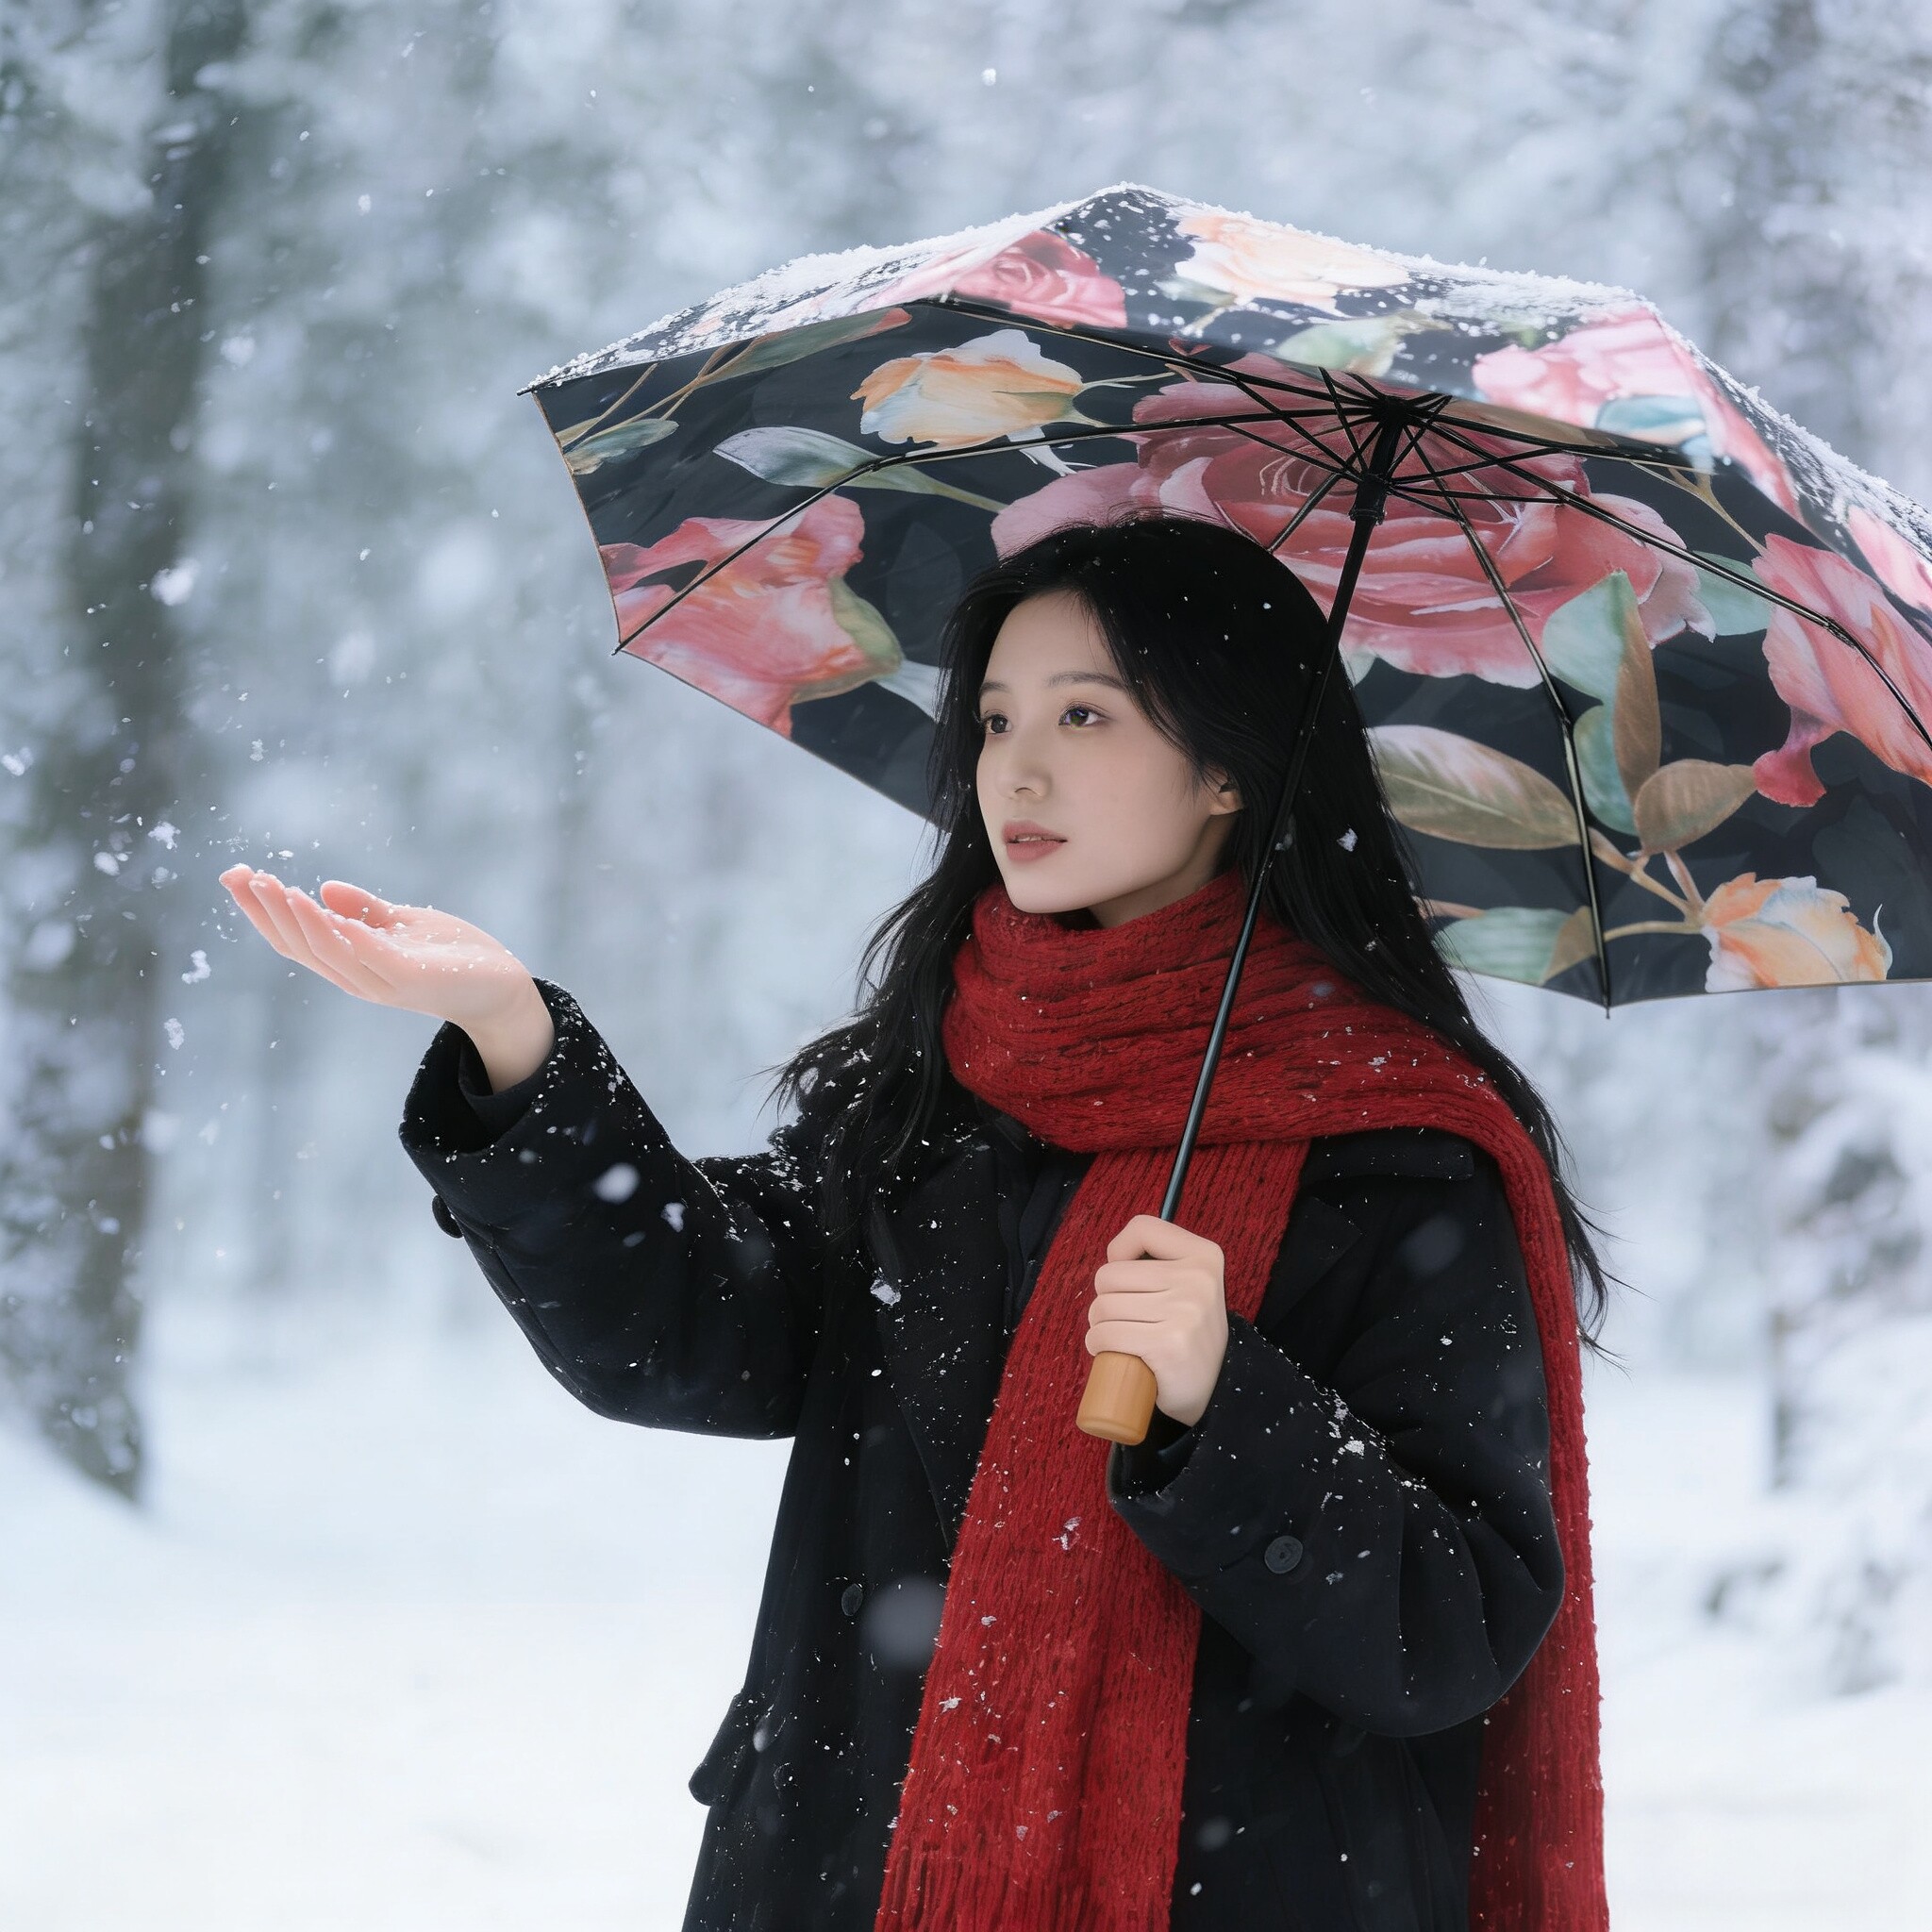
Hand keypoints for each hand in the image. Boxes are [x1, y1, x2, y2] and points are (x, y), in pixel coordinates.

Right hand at [217, 865, 554, 1089]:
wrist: (504, 987)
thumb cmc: (454, 957)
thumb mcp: (404, 925)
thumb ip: (366, 912)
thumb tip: (324, 889)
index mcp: (353, 963)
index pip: (295, 939)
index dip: (262, 911)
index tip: (236, 875)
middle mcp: (359, 977)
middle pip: (300, 947)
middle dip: (267, 911)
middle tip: (242, 876)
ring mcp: (384, 982)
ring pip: (329, 953)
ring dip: (300, 919)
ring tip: (275, 887)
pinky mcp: (412, 980)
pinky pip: (373, 957)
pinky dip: (349, 935)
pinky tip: (326, 909)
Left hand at [1085, 1214, 1229, 1428]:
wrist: (1218, 1390)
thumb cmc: (1190, 1334)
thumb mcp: (1191, 1286)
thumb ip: (1161, 1262)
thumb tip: (1113, 1256)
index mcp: (1204, 1256)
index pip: (1142, 1228)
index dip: (1119, 1250)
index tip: (1124, 1278)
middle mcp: (1197, 1278)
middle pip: (1110, 1274)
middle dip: (1105, 1299)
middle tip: (1123, 1318)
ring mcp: (1183, 1311)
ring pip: (1103, 1307)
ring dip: (1099, 1326)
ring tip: (1118, 1337)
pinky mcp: (1166, 1344)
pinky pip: (1107, 1334)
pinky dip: (1098, 1344)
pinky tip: (1110, 1351)